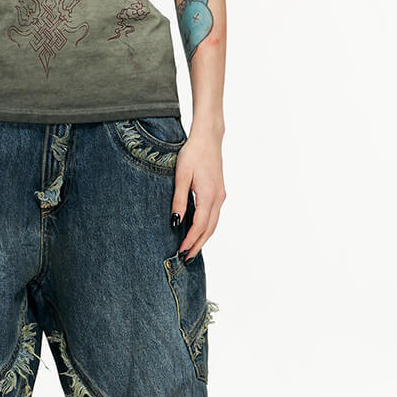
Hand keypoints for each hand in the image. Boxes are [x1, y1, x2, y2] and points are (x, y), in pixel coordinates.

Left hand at [172, 126, 225, 259]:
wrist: (208, 137)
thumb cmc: (192, 153)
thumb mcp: (181, 176)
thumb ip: (179, 200)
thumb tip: (176, 222)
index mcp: (209, 195)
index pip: (200, 225)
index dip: (191, 240)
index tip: (181, 251)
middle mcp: (218, 198)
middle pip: (209, 229)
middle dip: (198, 245)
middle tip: (187, 259)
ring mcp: (221, 195)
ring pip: (213, 223)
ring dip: (203, 238)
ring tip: (192, 249)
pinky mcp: (220, 191)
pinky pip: (214, 215)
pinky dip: (207, 227)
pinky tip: (199, 231)